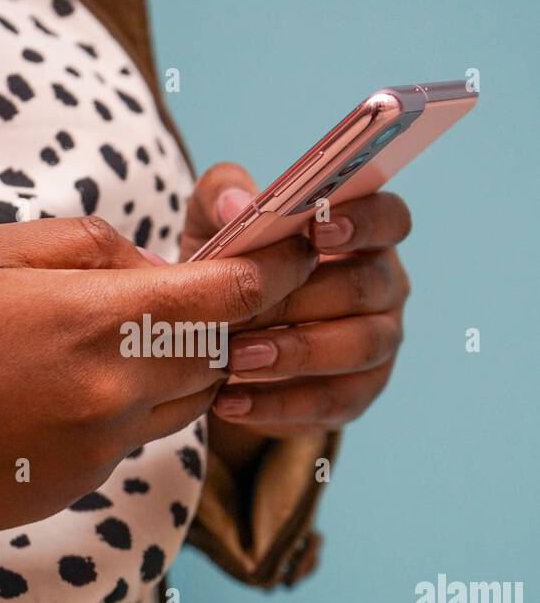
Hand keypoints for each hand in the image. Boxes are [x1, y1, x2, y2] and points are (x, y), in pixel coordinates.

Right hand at [0, 214, 315, 570]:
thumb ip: (88, 246)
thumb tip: (151, 263)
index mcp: (100, 322)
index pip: (234, 298)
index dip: (277, 267)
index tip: (294, 247)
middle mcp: (120, 393)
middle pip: (222, 351)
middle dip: (218, 315)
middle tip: (184, 285)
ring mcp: (106, 447)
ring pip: (191, 399)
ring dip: (181, 362)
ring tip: (119, 333)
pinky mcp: (86, 482)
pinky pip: (142, 435)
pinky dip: (135, 404)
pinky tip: (70, 385)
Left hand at [181, 163, 410, 448]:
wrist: (217, 346)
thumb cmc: (230, 269)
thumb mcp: (213, 227)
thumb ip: (221, 197)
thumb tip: (238, 205)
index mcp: (362, 234)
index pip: (389, 217)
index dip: (363, 221)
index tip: (317, 230)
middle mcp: (383, 286)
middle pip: (364, 286)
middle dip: (300, 297)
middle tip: (244, 308)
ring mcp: (378, 343)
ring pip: (356, 346)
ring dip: (293, 353)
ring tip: (233, 359)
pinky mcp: (357, 394)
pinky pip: (330, 401)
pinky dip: (277, 404)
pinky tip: (230, 401)